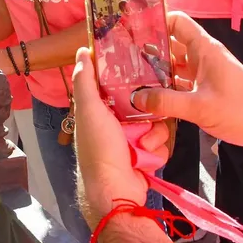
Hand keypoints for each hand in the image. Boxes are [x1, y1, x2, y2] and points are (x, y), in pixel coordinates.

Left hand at [73, 48, 156, 226]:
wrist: (116, 192)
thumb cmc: (99, 148)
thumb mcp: (90, 110)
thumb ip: (85, 80)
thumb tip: (82, 50)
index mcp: (97, 112)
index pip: (114, 85)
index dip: (127, 74)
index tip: (144, 63)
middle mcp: (113, 125)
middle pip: (141, 103)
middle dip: (148, 109)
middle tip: (152, 108)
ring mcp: (130, 142)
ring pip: (154, 122)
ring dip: (153, 133)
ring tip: (145, 143)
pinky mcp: (145, 156)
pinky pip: (160, 142)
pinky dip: (157, 149)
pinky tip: (148, 156)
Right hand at [130, 12, 242, 159]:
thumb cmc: (242, 111)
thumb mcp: (199, 107)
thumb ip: (165, 101)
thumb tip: (135, 98)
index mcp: (205, 49)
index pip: (177, 21)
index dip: (155, 21)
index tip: (131, 28)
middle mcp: (204, 57)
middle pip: (171, 44)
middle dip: (148, 49)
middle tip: (120, 57)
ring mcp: (206, 74)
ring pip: (175, 66)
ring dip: (156, 71)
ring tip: (128, 77)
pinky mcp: (208, 91)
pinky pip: (181, 84)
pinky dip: (167, 88)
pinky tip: (149, 97)